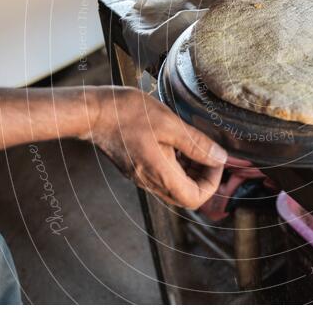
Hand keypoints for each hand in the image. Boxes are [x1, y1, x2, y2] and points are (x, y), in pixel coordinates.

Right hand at [86, 86, 226, 208]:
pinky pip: (163, 176)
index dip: (212, 183)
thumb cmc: (127, 114)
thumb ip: (196, 143)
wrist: (92, 113)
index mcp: (159, 174)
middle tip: (208, 151)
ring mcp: (142, 177)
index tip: (216, 160)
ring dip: (191, 170)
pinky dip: (177, 164)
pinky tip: (178, 142)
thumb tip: (220, 157)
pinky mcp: (137, 169)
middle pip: (186, 195)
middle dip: (204, 176)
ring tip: (194, 143)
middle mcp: (150, 182)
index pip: (195, 199)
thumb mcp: (169, 123)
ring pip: (175, 186)